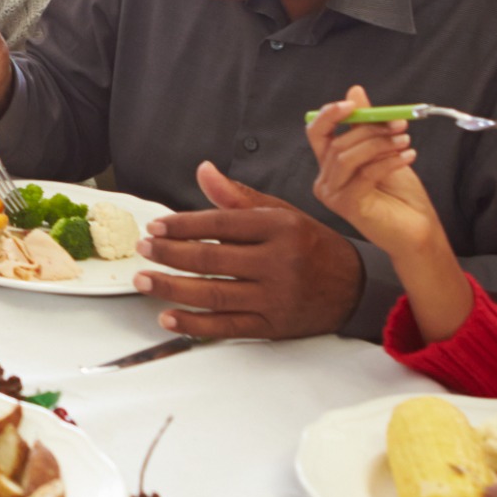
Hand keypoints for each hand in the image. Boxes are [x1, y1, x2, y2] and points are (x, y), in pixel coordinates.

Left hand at [133, 161, 365, 338]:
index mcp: (280, 228)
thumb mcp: (281, 212)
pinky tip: (167, 317)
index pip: (220, 224)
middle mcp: (278, 262)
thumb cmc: (312, 245)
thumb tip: (203, 170)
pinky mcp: (272, 325)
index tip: (155, 227)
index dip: (183, 225)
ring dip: (172, 288)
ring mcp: (275, 297)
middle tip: (142, 249)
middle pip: (212, 258)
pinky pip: (227, 326)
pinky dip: (194, 324)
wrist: (355, 287)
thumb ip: (237, 196)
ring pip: (214, 294)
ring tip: (143, 280)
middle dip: (170, 254)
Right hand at [305, 85, 443, 260]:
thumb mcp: (384, 150)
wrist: (417, 230)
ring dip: (379, 144)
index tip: (352, 104)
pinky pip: (364, 174)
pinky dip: (388, 162)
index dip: (330, 115)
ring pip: (347, 157)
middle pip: (337, 143)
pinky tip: (408, 157)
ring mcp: (333, 195)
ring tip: (405, 141)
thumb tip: (355, 91)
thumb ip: (366, 124)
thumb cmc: (401, 195)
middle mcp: (325, 180)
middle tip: (399, 124)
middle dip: (370, 129)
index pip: (316, 133)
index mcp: (330, 165)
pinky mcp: (347, 206)